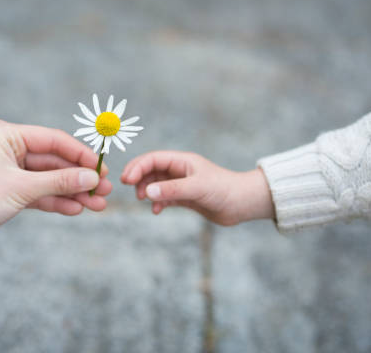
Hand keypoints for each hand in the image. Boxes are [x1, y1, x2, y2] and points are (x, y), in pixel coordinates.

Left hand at [0, 120, 111, 252]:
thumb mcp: (23, 188)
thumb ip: (60, 182)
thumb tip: (92, 178)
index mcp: (7, 135)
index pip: (53, 140)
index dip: (80, 154)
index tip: (101, 168)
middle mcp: (9, 148)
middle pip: (54, 161)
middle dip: (79, 178)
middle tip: (106, 190)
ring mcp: (11, 170)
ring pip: (50, 179)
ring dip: (73, 192)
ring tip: (98, 205)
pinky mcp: (11, 190)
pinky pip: (40, 192)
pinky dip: (57, 201)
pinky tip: (77, 209)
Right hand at [120, 151, 273, 225]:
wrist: (243, 204)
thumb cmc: (224, 190)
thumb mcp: (197, 188)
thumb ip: (172, 190)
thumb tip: (146, 192)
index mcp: (182, 161)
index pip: (153, 159)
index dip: (137, 166)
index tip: (127, 179)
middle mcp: (180, 170)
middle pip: (151, 170)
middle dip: (138, 177)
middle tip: (128, 187)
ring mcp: (182, 184)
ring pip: (156, 184)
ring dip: (146, 190)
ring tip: (142, 200)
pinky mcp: (186, 198)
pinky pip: (164, 198)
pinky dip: (157, 202)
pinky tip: (156, 210)